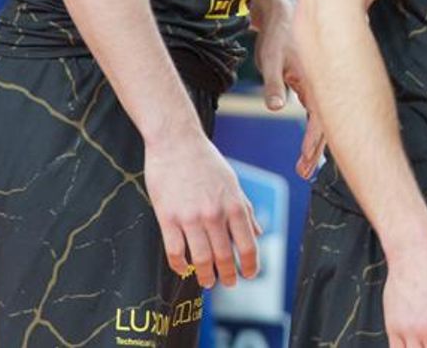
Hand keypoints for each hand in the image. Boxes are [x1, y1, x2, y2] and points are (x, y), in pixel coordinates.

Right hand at [143, 132, 259, 288]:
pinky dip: (180, 265)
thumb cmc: (206, 161)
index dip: (251, 264)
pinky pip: (174, 251)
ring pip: (200, 259)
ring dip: (205, 276)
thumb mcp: (233, 182)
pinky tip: (183, 269)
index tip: (250, 275)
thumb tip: (259, 232)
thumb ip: (245, 209)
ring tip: (207, 282)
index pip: (248, 244)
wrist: (176, 142)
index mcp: (234, 204)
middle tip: (229, 283)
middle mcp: (215, 214)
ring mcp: (190, 217)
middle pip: (224, 256)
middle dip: (229, 275)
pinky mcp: (167, 217)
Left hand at [250, 0, 325, 177]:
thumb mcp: (271, 60)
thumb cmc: (276, 36)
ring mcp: (319, 86)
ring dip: (315, 143)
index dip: (313, 142)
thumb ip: (274, 85)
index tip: (306, 161)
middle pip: (325, 124)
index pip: (319, 118)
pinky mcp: (313, 85)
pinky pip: (319, 112)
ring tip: (305, 166)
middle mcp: (321, 85)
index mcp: (315, 81)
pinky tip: (310, 144)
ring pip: (323, 120)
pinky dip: (314, 130)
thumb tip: (276, 108)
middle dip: (316, 150)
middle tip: (304, 173)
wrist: (282, 14)